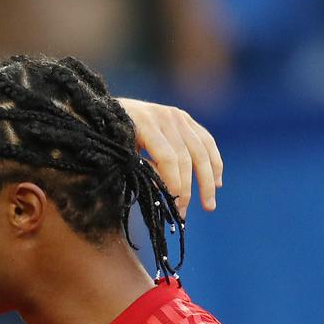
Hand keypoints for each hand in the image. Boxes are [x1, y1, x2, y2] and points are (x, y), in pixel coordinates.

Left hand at [118, 99, 222, 217]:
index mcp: (146, 123)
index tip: (175, 205)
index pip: (167, 158)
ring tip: (208, 206)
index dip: (173, 182)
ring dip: (208, 180)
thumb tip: (163, 188)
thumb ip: (141, 167)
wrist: (106, 109)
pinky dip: (214, 162)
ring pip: (201, 151)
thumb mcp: (119, 154)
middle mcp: (166, 117)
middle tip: (183, 214)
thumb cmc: (108, 138)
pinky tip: (218, 182)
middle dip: (187, 189)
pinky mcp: (185, 118)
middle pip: (186, 157)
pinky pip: (206, 141)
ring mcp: (178, 116)